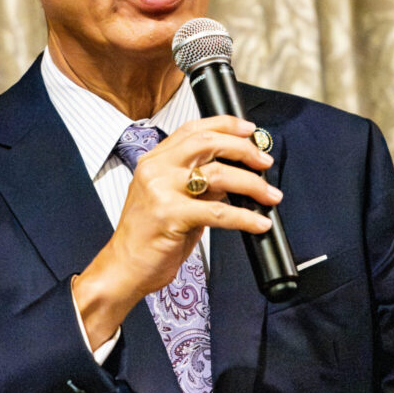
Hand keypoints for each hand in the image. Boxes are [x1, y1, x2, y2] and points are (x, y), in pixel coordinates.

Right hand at [73, 115, 280, 346]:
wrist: (124, 267)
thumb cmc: (148, 235)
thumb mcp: (171, 197)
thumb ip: (198, 181)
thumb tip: (236, 173)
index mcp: (155, 160)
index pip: (194, 129)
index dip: (226, 125)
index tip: (250, 131)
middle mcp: (156, 169)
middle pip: (208, 142)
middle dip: (244, 149)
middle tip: (265, 162)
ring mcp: (161, 191)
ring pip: (217, 174)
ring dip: (252, 184)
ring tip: (270, 195)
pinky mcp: (171, 216)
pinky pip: (218, 212)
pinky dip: (245, 218)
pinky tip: (258, 223)